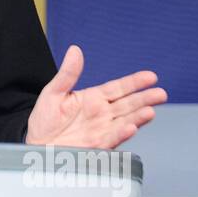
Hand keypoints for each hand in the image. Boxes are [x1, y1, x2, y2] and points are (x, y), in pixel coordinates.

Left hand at [25, 44, 165, 148]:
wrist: (36, 144)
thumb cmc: (44, 120)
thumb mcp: (53, 92)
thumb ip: (68, 73)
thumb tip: (75, 50)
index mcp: (93, 99)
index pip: (118, 88)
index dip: (135, 82)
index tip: (151, 77)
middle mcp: (101, 114)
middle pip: (128, 105)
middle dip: (145, 99)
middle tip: (160, 94)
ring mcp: (102, 130)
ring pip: (125, 122)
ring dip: (138, 117)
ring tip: (150, 111)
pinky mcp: (96, 146)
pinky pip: (111, 139)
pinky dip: (121, 134)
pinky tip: (130, 127)